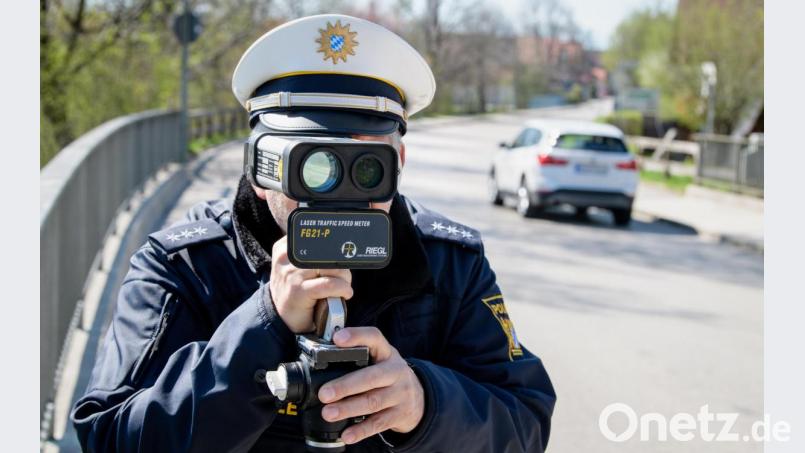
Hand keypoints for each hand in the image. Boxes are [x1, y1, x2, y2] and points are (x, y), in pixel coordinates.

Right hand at [268, 236, 352, 332]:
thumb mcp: (299, 267)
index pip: (320, 238)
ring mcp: (291, 274)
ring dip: (344, 279)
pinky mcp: (298, 291)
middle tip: (342, 279)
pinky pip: (330, 285)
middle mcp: (286, 256)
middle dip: (342, 267)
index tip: (341, 260)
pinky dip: (343, 289)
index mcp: (286, 246)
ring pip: (332, 268)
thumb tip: (343, 246)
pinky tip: (344, 294)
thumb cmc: (296, 290)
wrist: (281, 317)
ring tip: (341, 287)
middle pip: (328, 253)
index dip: (335, 250)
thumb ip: (314, 255)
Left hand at [318, 327, 424, 444]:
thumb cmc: (389, 377)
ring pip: (373, 401)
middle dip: (346, 385)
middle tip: (325, 393)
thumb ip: (358, 360)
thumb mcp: (380, 361)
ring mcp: (401, 394)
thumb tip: (322, 366)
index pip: (374, 338)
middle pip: (371, 377)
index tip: (338, 339)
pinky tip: (347, 434)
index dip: (357, 336)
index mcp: (387, 353)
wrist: (419, 399)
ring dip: (349, 408)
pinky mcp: (400, 414)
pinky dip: (362, 430)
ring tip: (329, 413)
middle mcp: (396, 371)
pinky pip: (379, 423)